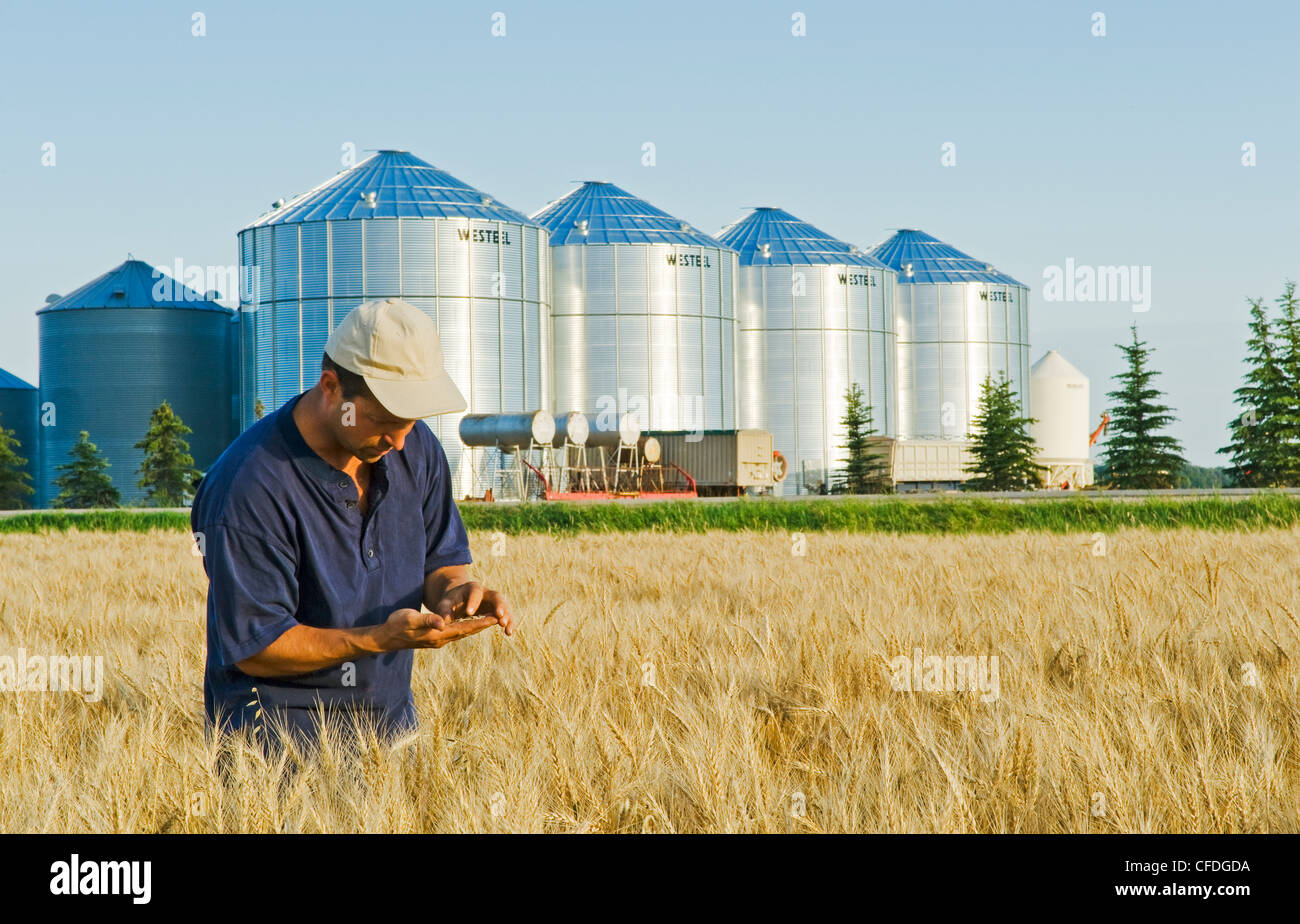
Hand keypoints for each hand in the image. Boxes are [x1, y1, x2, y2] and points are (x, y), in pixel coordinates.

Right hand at [381, 607, 498, 649]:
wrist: (387, 638)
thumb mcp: (411, 619)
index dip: (480, 623)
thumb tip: (442, 622)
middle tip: (500, 618)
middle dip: (483, 625)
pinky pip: (455, 633)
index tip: (494, 618)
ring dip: (476, 627)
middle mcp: (441, 639)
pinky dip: (466, 628)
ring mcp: (438, 640)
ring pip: (462, 633)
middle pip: (467, 631)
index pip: (464, 627)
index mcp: (438, 634)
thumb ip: (427, 620)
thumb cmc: (397, 625)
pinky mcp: (435, 639)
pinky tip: (470, 625)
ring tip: (490, 620)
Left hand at [434, 581, 515, 636]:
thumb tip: (442, 623)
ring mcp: (494, 601)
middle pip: (496, 596)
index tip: (470, 613)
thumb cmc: (451, 602)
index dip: (473, 602)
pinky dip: (509, 623)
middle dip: (498, 606)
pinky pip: (506, 616)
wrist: (460, 601)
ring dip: (507, 617)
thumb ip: (444, 611)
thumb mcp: (445, 604)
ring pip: (504, 607)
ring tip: (506, 629)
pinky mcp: (497, 611)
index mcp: (472, 588)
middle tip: (499, 616)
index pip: (474, 592)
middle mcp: (486, 592)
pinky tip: (509, 633)